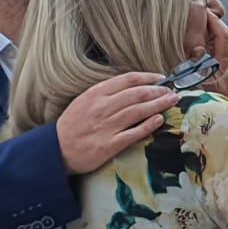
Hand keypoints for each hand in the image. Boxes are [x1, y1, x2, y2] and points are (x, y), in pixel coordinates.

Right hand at [56, 72, 179, 174]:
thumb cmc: (72, 125)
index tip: (162, 79)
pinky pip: (133, 133)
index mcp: (96, 94)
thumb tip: (133, 87)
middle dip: (158, 91)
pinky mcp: (108, 145)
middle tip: (172, 91)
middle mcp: (102, 108)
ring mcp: (106, 126)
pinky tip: (159, 120)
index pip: (127, 80)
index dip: (148, 77)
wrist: (55, 151)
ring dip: (158, 105)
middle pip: (137, 94)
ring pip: (138, 111)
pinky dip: (148, 125)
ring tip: (172, 101)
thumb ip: (106, 93)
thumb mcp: (84, 101)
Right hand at [200, 0, 227, 113]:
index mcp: (226, 63)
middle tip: (201, 16)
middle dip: (214, 24)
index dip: (213, 21)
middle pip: (226, 36)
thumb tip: (183, 62)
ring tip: (201, 28)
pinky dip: (216, 46)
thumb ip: (193, 75)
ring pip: (226, 44)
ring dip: (215, 35)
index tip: (202, 12)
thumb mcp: (202, 90)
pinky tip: (205, 49)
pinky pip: (225, 54)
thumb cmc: (222, 108)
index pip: (222, 34)